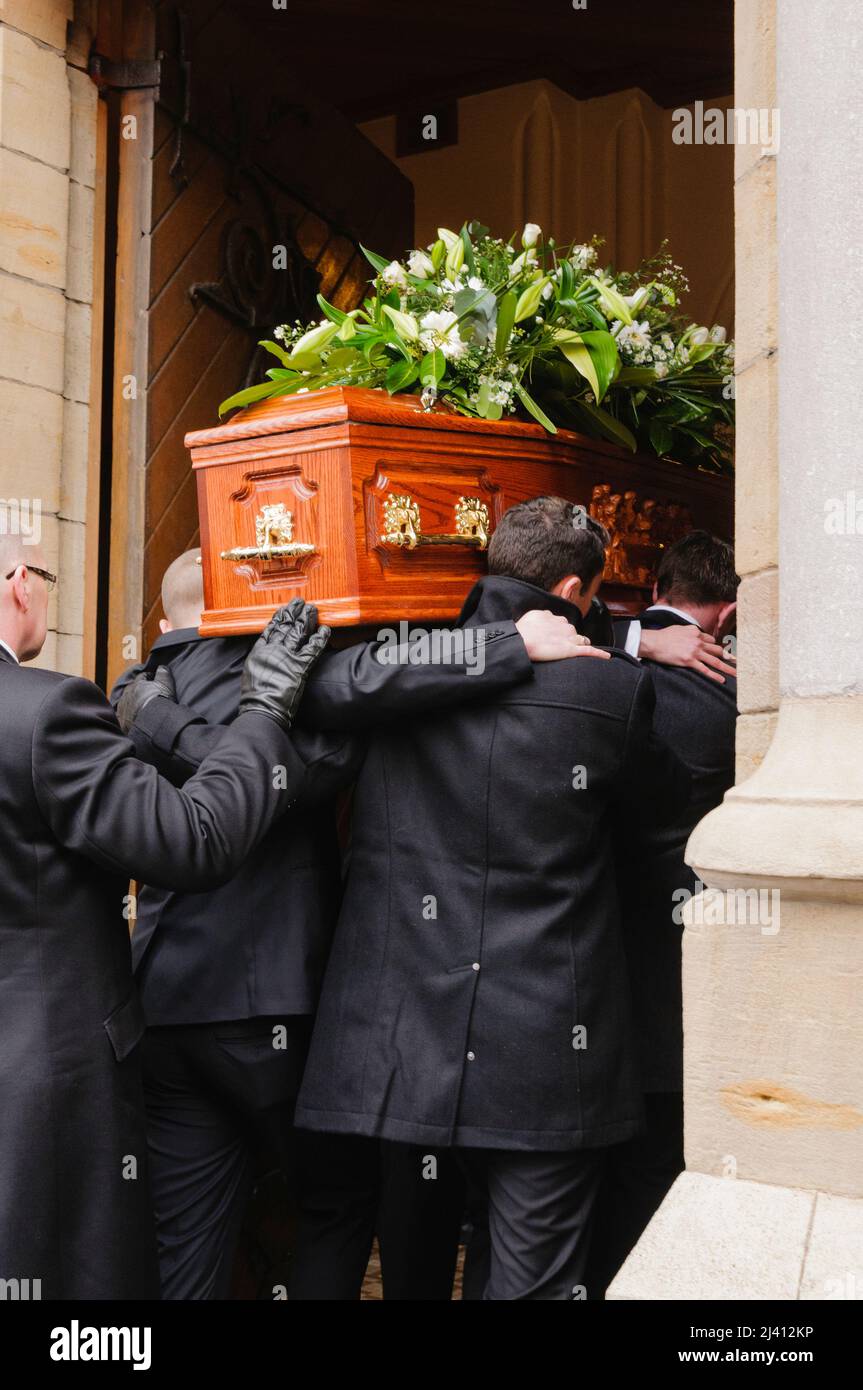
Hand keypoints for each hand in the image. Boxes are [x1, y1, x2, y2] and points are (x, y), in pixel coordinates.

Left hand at [116, 665, 176, 733]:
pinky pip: (124, 715)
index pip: (142, 677)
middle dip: (139, 690)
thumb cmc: (160, 702)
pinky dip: (129, 715)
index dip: (150, 678)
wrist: (153, 723)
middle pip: (132, 688)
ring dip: (133, 702)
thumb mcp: (166, 685)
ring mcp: (123, 708)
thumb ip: (163, 673)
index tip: (155, 680)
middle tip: (148, 694)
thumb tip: (161, 667)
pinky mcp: (122, 721)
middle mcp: (127, 695)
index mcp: (137, 685)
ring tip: (142, 707)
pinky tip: (135, 717)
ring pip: (127, 702)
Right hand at [239, 598, 330, 728]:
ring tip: (313, 609)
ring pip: (299, 632)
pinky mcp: (300, 666)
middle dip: (294, 613)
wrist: (262, 709)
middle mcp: (273, 650)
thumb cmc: (256, 697)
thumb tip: (265, 654)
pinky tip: (325, 629)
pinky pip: (313, 648)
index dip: (279, 618)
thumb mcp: (252, 673)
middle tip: (301, 602)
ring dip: (307, 619)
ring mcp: (287, 656)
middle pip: (286, 626)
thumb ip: (260, 661)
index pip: (271, 629)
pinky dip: (320, 638)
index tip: (283, 608)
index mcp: (260, 652)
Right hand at [515, 609, 609, 661]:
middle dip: (572, 639)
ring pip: (583, 641)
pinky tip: (607, 657)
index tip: (557, 638)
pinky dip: (599, 654)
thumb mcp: (532, 616)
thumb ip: (542, 616)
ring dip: (583, 645)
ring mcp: (570, 638)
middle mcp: (566, 626)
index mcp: (556, 618)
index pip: (565, 625)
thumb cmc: (523, 630)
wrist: (521, 641)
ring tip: (581, 652)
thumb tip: (547, 616)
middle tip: (562, 647)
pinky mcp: (572, 650)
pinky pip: (590, 651)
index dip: (562, 632)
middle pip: (574, 633)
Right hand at [639, 624, 736, 682]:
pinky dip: (714, 675)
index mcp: (696, 632)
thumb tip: (695, 634)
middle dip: (729, 657)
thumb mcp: (679, 629)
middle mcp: (698, 641)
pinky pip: (705, 669)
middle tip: (738, 663)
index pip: (711, 640)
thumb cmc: (664, 635)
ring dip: (728, 668)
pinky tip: (722, 680)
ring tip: (737, 674)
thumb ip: (690, 632)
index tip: (720, 653)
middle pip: (717, 650)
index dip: (715, 647)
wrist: (653, 642)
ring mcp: (694, 652)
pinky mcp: (689, 661)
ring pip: (715, 661)